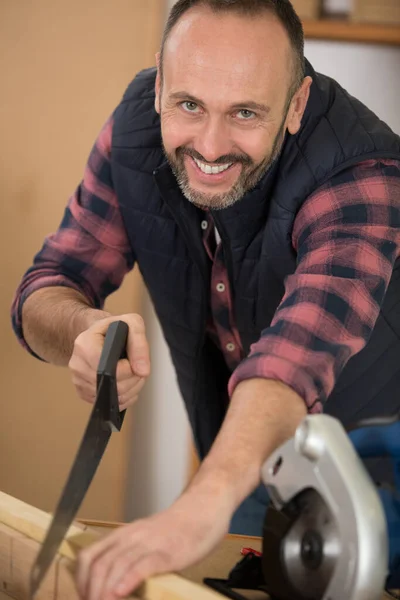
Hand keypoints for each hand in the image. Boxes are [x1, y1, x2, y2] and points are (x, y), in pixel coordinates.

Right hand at [68, 313, 149, 409]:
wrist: (100, 335)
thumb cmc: (114, 329)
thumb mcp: (131, 324)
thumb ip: (139, 344)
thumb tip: (142, 371)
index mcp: (85, 344)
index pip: (109, 369)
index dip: (129, 369)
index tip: (134, 361)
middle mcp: (77, 363)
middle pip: (112, 385)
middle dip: (133, 380)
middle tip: (138, 368)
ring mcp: (78, 380)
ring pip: (112, 397)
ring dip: (130, 389)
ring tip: (132, 373)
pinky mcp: (82, 392)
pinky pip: (108, 404)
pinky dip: (123, 397)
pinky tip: (124, 382)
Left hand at [76, 485, 232, 599]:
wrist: (203, 508)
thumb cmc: (177, 528)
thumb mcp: (146, 539)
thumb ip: (129, 556)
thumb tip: (113, 584)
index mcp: (124, 535)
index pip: (89, 556)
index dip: (81, 581)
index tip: (84, 597)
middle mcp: (132, 537)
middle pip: (100, 564)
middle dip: (91, 591)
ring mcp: (150, 543)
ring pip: (117, 565)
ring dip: (104, 591)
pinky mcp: (169, 552)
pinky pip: (143, 565)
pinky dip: (129, 580)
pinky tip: (120, 593)